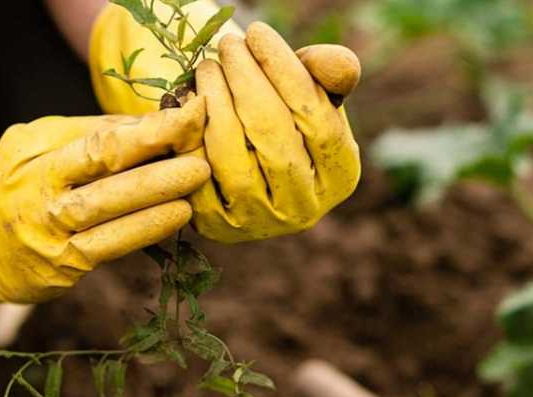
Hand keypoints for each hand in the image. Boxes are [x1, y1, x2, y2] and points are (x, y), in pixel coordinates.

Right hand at [0, 99, 208, 314]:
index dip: (146, 129)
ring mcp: (48, 234)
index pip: (96, 139)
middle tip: (199, 153)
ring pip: (108, 212)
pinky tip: (177, 216)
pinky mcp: (62, 268)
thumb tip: (155, 121)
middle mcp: (37, 194)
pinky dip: (146, 229)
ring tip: (195, 181)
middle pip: (103, 172)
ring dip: (157, 197)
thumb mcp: (39, 145)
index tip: (189, 115)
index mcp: (32, 156)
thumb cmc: (23, 184)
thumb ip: (91, 132)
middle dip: (157, 161)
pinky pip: (111, 246)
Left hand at [187, 23, 361, 241]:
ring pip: (232, 156)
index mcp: (341, 175)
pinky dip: (191, 134)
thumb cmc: (285, 116)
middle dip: (246, 80)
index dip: (285, 71)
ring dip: (215, 101)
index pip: (317, 118)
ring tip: (209, 67)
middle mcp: (304, 208)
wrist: (246, 164)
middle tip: (228, 44)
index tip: (259, 33)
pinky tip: (190, 102)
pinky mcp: (216, 227)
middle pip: (273, 134)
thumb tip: (338, 65)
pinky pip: (198, 173)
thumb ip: (329, 73)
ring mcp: (259, 222)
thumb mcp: (313, 92)